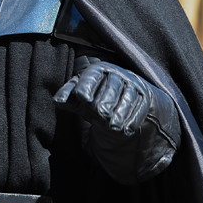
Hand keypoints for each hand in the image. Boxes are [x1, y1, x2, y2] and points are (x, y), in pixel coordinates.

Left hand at [54, 59, 180, 184]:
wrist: (124, 96)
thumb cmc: (96, 95)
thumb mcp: (81, 97)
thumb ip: (68, 97)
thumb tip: (57, 100)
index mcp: (98, 71)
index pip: (93, 74)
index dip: (87, 85)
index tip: (82, 98)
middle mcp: (117, 75)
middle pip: (112, 87)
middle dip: (106, 102)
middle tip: (100, 115)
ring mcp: (133, 85)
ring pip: (128, 97)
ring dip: (120, 113)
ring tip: (112, 127)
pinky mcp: (145, 97)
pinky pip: (141, 107)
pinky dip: (133, 120)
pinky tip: (126, 131)